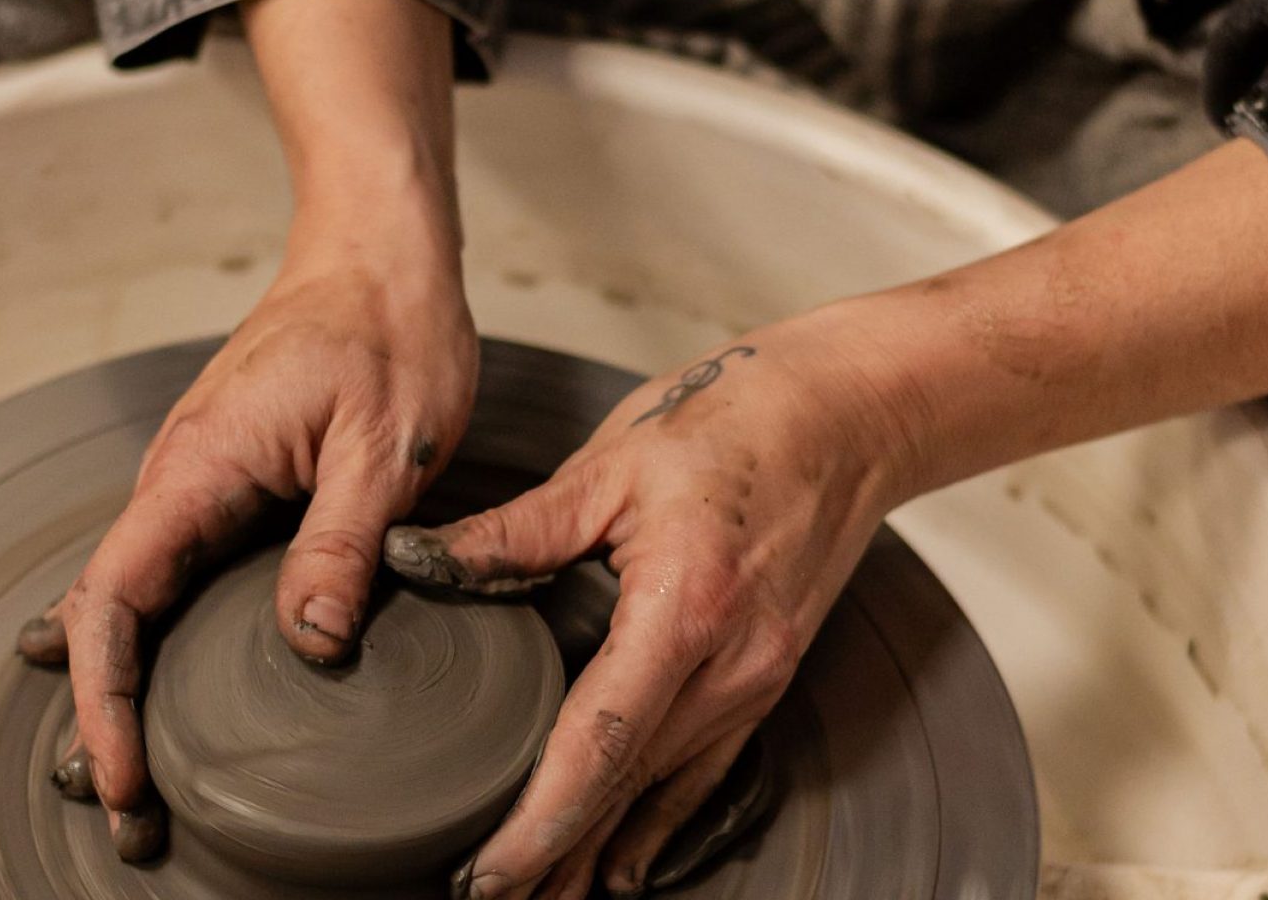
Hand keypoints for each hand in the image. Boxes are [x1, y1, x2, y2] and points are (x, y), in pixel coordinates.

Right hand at [19, 230, 476, 857]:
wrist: (381, 255)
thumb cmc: (389, 329)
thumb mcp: (384, 447)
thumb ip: (341, 546)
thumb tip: (309, 646)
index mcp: (199, 468)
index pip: (114, 601)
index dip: (107, 699)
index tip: (123, 776)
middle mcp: (178, 476)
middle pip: (108, 615)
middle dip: (107, 722)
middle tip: (134, 819)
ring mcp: (196, 480)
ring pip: (134, 597)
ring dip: (128, 688)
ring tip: (139, 779)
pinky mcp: (227, 482)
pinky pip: (173, 571)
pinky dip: (155, 638)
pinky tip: (152, 684)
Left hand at [383, 317, 912, 899]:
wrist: (847, 415)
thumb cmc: (735, 422)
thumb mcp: (610, 463)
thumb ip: (514, 531)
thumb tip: (421, 562)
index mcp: (685, 609)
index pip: (602, 743)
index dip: (542, 819)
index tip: (490, 869)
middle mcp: (730, 663)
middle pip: (629, 788)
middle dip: (557, 857)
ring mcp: (756, 678)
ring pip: (662, 790)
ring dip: (598, 849)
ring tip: (539, 898)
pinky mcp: (766, 676)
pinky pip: (704, 769)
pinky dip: (656, 823)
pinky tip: (622, 865)